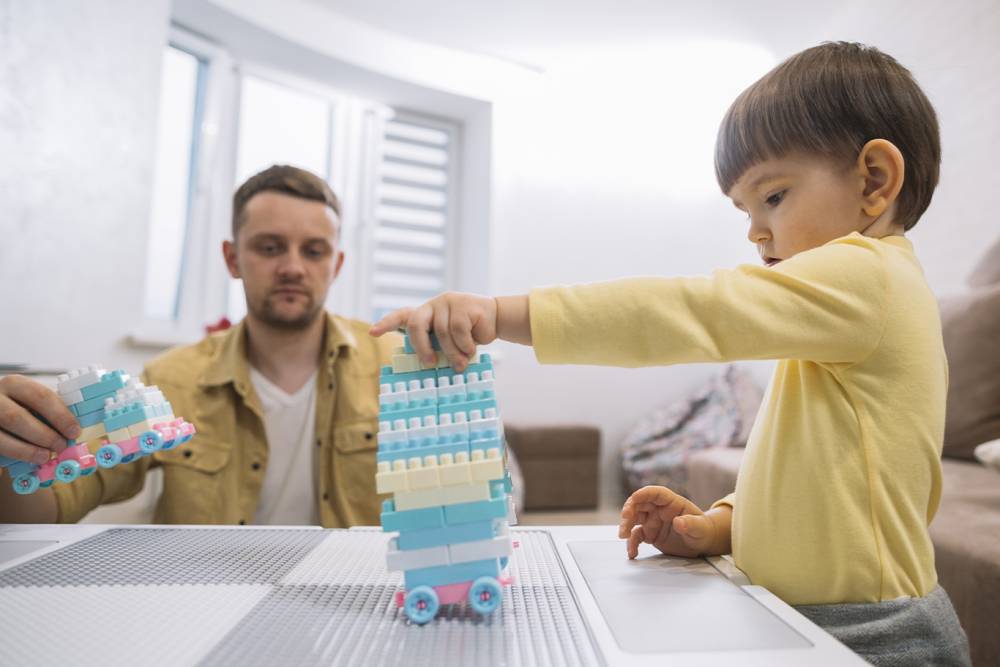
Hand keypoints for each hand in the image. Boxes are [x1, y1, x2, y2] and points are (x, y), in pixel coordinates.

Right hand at [0, 375, 79, 464]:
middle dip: (43, 435)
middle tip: (61, 446)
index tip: (74, 431)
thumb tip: (73, 429)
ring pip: (0, 437)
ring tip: (45, 456)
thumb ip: (48, 409)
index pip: (40, 396)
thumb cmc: (19, 406)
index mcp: (14, 384)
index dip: (60, 415)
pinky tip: (26, 461)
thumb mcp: (31, 400)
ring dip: (26, 449)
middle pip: (16, 417)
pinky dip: (12, 455)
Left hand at [369, 292, 497, 370]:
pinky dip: (465, 345)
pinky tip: (471, 348)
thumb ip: (437, 347)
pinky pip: (458, 330)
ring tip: (461, 363)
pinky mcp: (463, 303)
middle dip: (421, 347)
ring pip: (442, 332)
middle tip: (430, 364)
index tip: (372, 332)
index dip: (385, 324)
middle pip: (416, 324)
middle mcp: (432, 306)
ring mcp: (447, 302)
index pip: (401, 316)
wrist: (495, 320)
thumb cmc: (468, 335)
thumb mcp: (449, 342)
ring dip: (452, 352)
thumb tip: (430, 366)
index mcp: (425, 315)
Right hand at [618, 485, 727, 558]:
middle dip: (628, 511)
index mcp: (671, 502)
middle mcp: (658, 509)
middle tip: (625, 522)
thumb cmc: (703, 530)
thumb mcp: (700, 528)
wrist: (702, 543)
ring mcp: (652, 521)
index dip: (643, 494)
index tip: (633, 499)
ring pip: (633, 519)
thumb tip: (679, 522)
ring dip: (626, 525)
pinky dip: (632, 543)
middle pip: (639, 504)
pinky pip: (636, 536)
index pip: (654, 493)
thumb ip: (690, 524)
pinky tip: (632, 552)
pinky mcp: (650, 534)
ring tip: (623, 536)